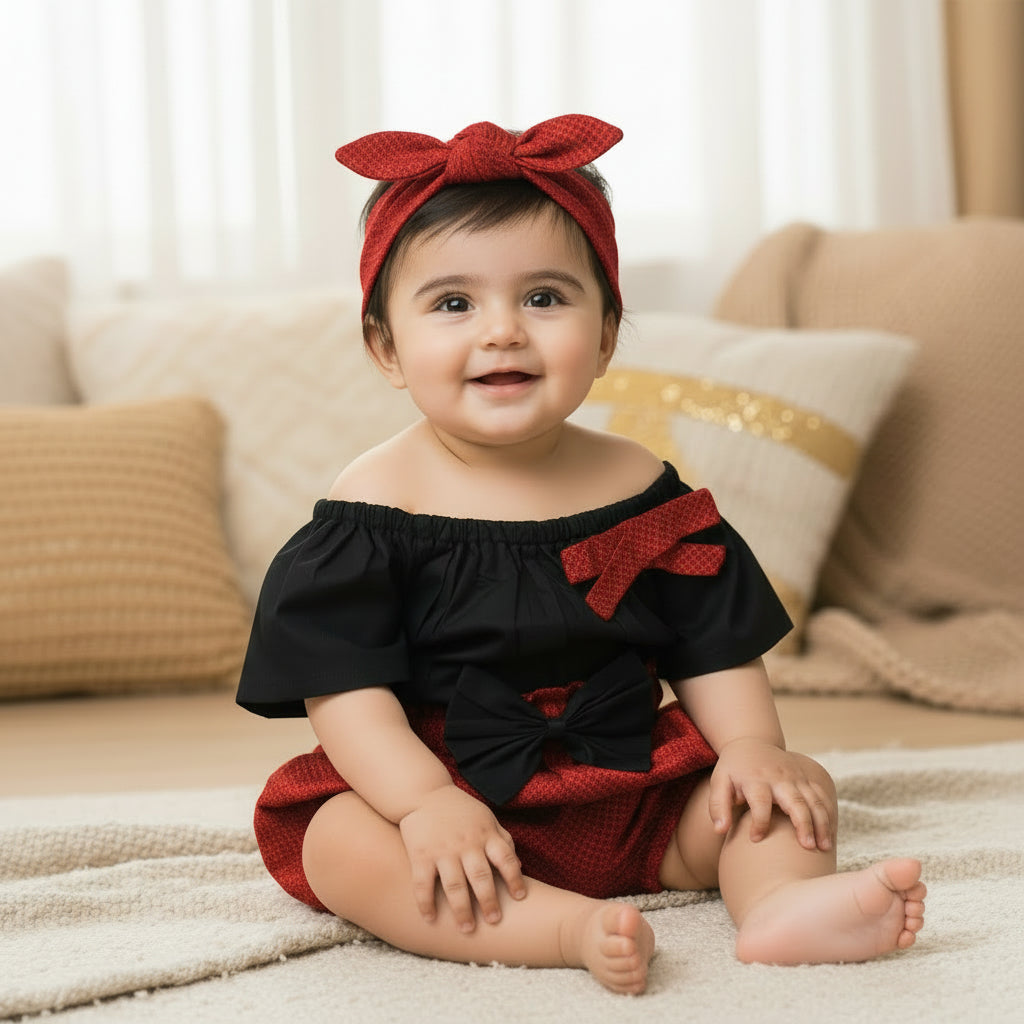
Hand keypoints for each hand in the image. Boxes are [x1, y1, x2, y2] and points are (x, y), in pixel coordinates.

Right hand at [399, 785, 525, 931]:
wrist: (424, 793)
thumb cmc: (460, 810)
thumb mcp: (486, 818)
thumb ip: (503, 840)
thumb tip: (521, 867)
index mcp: (485, 834)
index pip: (505, 858)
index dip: (515, 878)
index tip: (520, 897)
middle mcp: (466, 843)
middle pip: (481, 876)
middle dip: (489, 901)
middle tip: (495, 921)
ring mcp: (442, 850)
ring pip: (454, 885)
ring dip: (461, 909)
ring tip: (467, 929)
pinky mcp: (420, 855)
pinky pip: (423, 884)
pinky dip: (426, 903)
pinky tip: (430, 919)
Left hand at [708, 738, 836, 850]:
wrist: (751, 743)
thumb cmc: (733, 769)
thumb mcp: (719, 782)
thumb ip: (718, 806)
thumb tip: (720, 830)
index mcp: (756, 780)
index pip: (760, 803)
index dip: (758, 822)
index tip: (755, 839)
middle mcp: (779, 778)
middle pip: (795, 801)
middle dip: (803, 824)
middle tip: (808, 847)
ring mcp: (796, 778)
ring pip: (814, 800)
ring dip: (822, 823)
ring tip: (824, 847)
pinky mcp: (806, 778)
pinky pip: (822, 796)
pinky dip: (828, 815)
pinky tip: (829, 835)